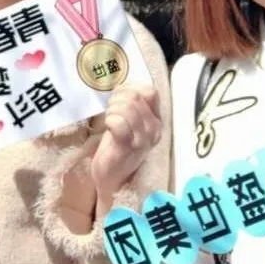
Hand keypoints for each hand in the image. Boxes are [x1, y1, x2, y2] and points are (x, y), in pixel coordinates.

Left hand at [91, 84, 162, 199]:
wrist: (111, 178)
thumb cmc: (118, 146)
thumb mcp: (129, 122)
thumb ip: (131, 105)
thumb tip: (123, 85)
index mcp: (156, 120)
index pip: (150, 92)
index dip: (131, 89)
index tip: (119, 97)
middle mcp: (154, 129)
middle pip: (136, 98)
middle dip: (117, 99)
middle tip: (110, 111)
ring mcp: (142, 140)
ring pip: (127, 108)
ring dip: (112, 110)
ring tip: (109, 119)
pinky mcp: (127, 148)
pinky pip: (118, 123)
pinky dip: (109, 120)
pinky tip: (107, 127)